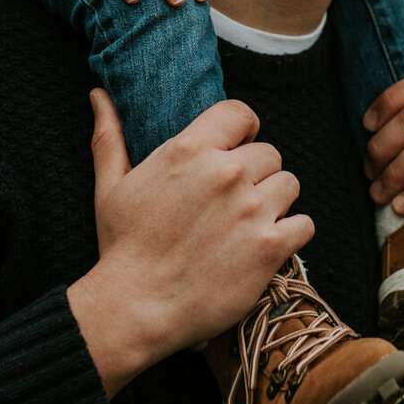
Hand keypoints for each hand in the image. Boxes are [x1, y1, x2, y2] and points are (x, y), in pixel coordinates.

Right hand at [67, 92, 312, 395]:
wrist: (135, 309)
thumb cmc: (122, 248)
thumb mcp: (110, 187)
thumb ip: (109, 137)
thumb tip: (98, 94)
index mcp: (189, 151)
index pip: (241, 114)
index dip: (244, 131)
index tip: (238, 150)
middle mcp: (225, 173)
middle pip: (269, 153)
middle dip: (256, 175)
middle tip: (234, 204)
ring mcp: (251, 210)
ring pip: (289, 184)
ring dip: (275, 203)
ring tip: (249, 225)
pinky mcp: (270, 247)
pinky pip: (305, 224)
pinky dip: (292, 235)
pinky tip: (267, 246)